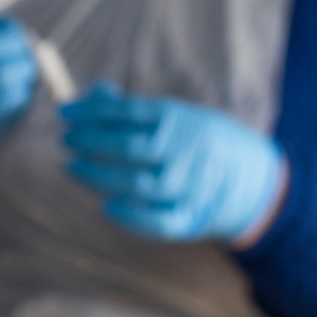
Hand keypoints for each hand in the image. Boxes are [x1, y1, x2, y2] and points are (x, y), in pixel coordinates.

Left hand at [61, 84, 286, 243]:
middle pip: (131, 148)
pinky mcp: (192, 217)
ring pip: (139, 184)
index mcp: (183, 120)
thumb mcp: (177, 117)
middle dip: (92, 142)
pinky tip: (106, 207)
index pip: (130, 113)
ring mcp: (190, 185)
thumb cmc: (198, 142)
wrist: (251, 176)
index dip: (93, 111)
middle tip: (66, 139)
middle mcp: (187, 151)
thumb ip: (134, 110)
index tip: (65, 111)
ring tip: (73, 167)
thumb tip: (91, 95)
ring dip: (100, 176)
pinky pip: (158, 221)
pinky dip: (131, 217)